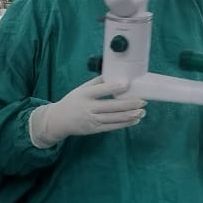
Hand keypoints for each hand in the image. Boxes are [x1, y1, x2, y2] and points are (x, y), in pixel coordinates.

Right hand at [28, 76, 146, 147]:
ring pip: (114, 118)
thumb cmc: (73, 101)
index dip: (114, 87)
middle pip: (111, 106)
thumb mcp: (81, 89)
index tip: (127, 84)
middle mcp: (88, 108)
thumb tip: (114, 73)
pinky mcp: (94, 129)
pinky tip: (134, 120)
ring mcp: (91, 120)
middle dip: (129, 104)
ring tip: (142, 111)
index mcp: (84, 95)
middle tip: (143, 101)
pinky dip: (124, 124)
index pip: (101, 90)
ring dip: (130, 115)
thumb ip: (96, 82)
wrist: (59, 120)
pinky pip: (112, 127)